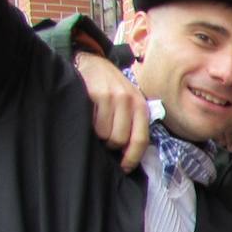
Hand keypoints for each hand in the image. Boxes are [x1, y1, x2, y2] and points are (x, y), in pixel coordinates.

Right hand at [76, 53, 149, 171]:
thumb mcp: (128, 104)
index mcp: (142, 107)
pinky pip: (94, 123)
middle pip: (121, 140)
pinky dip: (90, 124)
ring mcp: (115, 97)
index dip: (131, 158)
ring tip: (97, 124)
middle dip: (111, 144)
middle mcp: (131, 101)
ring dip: (99, 135)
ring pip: (106, 134)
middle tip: (104, 136)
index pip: (141, 140)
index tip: (124, 168)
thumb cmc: (110, 90)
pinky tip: (90, 114)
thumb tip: (128, 156)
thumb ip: (132, 124)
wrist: (92, 63)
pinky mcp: (98, 94)